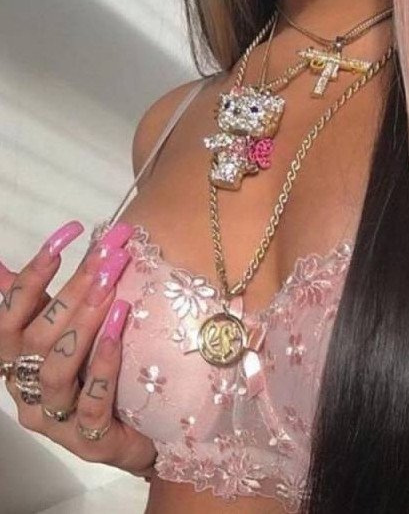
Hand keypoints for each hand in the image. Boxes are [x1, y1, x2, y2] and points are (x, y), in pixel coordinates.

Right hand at [0, 221, 156, 477]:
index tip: (69, 233)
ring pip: (58, 368)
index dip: (34, 273)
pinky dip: (103, 367)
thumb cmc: (92, 374)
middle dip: (73, 290)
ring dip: (84, 324)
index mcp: (17, 359)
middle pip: (39, 335)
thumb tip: (0, 264)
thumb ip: (37, 303)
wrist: (132, 432)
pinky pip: (91, 403)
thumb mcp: (64, 335)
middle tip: (108, 256)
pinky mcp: (88, 438)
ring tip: (112, 291)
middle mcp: (26, 388)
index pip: (10, 313)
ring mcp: (54, 417)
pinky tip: (118, 336)